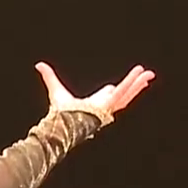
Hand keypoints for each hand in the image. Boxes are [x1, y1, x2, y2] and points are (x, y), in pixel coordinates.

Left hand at [35, 62, 154, 123]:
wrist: (64, 122)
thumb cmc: (61, 112)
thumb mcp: (56, 89)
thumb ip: (49, 77)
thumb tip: (39, 65)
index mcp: (94, 105)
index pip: (108, 96)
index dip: (114, 90)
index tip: (117, 86)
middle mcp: (104, 107)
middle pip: (123, 94)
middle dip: (134, 86)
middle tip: (144, 77)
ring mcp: (109, 106)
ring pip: (127, 93)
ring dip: (138, 83)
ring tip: (149, 74)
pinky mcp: (111, 103)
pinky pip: (125, 91)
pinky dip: (133, 82)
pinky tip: (142, 75)